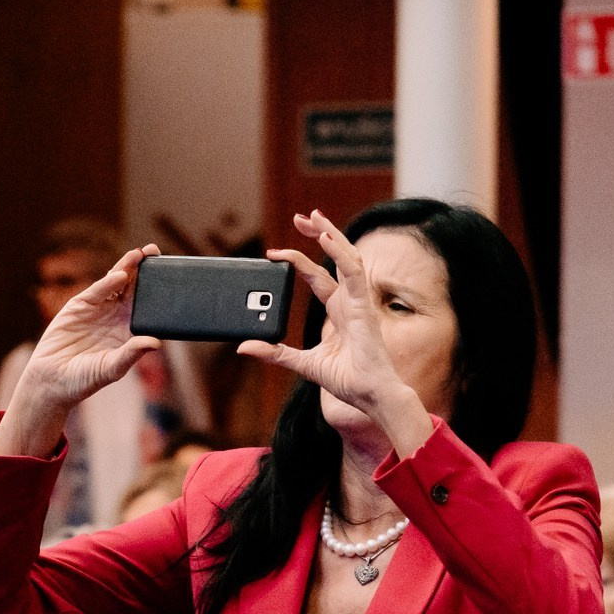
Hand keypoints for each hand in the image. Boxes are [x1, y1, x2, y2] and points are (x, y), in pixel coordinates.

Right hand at [0, 247, 161, 458]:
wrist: (51, 380)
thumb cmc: (84, 379)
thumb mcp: (111, 368)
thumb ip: (131, 354)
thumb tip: (156, 343)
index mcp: (129, 332)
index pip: (148, 307)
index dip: (158, 292)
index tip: (171, 277)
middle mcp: (115, 317)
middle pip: (133, 289)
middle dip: (144, 270)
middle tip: (156, 252)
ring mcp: (98, 309)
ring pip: (116, 284)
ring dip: (127, 268)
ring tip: (139, 254)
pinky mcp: (79, 305)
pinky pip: (97, 291)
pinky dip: (107, 282)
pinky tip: (120, 275)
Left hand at [244, 211, 435, 468]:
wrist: (369, 396)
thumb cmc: (348, 381)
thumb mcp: (302, 363)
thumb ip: (275, 352)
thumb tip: (244, 346)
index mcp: (338, 312)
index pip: (318, 277)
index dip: (298, 261)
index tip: (275, 253)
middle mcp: (349, 301)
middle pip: (335, 258)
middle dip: (320, 234)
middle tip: (301, 217)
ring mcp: (358, 301)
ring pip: (346, 257)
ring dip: (330, 234)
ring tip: (314, 217)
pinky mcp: (363, 306)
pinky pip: (352, 271)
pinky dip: (339, 252)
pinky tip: (326, 238)